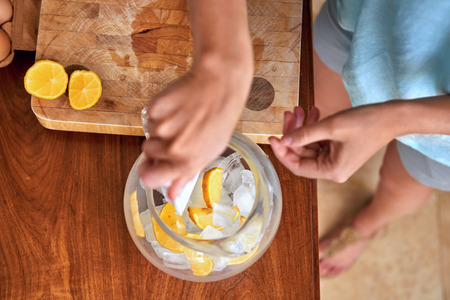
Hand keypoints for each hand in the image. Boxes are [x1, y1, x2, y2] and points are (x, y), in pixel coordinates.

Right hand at [139, 61, 251, 199]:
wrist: (220, 86)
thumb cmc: (219, 118)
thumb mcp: (210, 152)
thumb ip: (187, 174)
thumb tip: (172, 194)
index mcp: (186, 163)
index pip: (149, 179)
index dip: (149, 172)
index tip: (152, 166)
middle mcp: (173, 148)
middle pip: (147, 153)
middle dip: (157, 145)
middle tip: (176, 132)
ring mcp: (163, 127)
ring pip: (149, 132)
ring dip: (160, 127)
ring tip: (181, 117)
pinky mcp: (155, 108)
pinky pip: (149, 115)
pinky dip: (159, 111)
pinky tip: (177, 106)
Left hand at [269, 103, 397, 181]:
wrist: (393, 116)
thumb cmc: (367, 122)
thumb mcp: (331, 127)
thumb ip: (305, 134)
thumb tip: (285, 140)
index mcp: (331, 172)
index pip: (297, 166)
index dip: (282, 152)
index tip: (272, 137)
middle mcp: (333, 170)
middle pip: (302, 154)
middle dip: (293, 133)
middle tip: (289, 114)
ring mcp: (336, 160)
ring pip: (309, 145)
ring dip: (303, 127)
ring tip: (300, 109)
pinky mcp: (339, 150)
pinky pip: (319, 141)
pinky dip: (314, 128)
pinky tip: (312, 112)